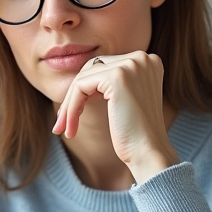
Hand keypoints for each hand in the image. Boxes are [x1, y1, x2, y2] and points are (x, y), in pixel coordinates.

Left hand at [52, 51, 178, 182]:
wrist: (149, 153)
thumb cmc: (136, 135)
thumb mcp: (125, 101)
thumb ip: (110, 84)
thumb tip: (79, 80)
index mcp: (147, 61)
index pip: (104, 66)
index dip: (85, 90)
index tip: (71, 115)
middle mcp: (142, 58)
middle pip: (92, 69)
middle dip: (74, 96)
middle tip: (62, 124)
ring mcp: (131, 65)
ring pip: (83, 78)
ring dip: (69, 105)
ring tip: (64, 129)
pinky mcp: (117, 77)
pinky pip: (80, 87)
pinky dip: (71, 107)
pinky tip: (71, 128)